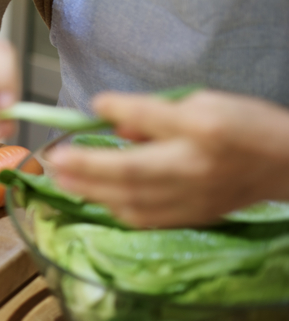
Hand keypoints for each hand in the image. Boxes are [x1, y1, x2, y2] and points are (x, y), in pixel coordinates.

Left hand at [46, 90, 288, 227]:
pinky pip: (145, 218)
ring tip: (61, 179)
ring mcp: (194, 197)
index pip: (156, 117)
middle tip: (55, 160)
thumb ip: (155, 113)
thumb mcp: (204, 102)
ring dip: (93, 191)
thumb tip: (111, 122)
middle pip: (134, 170)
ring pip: (134, 200)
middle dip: (89, 167)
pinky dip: (115, 208)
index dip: (123, 111)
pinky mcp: (191, 217)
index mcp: (205, 129)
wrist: (284, 164)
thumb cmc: (241, 126)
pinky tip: (94, 198)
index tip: (94, 104)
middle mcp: (197, 166)